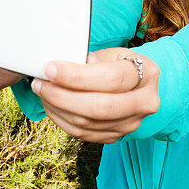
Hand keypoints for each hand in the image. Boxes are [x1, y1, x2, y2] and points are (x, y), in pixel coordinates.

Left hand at [31, 48, 159, 143]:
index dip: (77, 76)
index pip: (111, 79)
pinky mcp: (116, 136)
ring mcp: (131, 123)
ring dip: (57, 108)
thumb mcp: (113, 53)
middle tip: (41, 83)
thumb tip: (66, 67)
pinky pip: (83, 134)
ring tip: (42, 91)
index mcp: (147, 74)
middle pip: (99, 107)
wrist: (137, 84)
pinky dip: (61, 120)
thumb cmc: (120, 64)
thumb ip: (93, 59)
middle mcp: (145, 102)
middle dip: (62, 95)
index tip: (50, 69)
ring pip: (87, 123)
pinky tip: (51, 105)